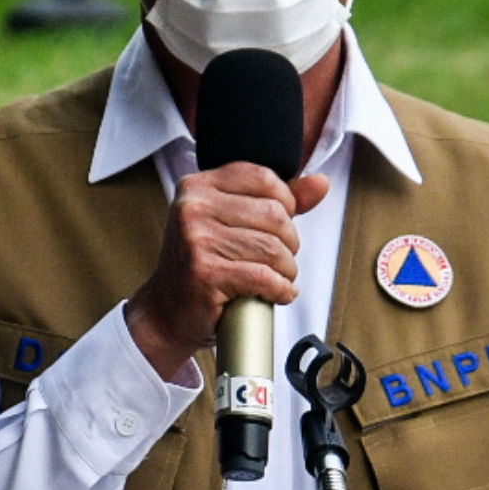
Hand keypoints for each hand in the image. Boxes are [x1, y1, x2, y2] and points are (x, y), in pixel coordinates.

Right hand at [123, 162, 331, 380]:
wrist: (167, 312)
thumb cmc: (202, 267)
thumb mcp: (232, 223)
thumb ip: (276, 201)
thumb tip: (321, 183)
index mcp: (198, 186)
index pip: (263, 177)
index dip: (285, 203)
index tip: (280, 226)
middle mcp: (193, 207)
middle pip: (274, 214)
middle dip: (289, 243)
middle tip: (279, 260)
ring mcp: (197, 239)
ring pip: (273, 248)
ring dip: (287, 270)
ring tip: (278, 280)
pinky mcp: (205, 272)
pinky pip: (265, 277)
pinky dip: (281, 290)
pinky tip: (277, 294)